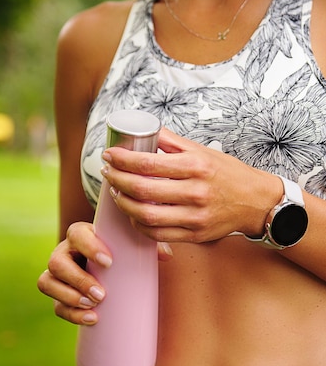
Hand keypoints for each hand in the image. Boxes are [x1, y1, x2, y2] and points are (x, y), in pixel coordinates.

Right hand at [37, 218, 173, 324]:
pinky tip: (92, 319)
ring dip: (69, 296)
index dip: (89, 247)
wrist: (109, 267)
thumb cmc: (122, 252)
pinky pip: (55, 305)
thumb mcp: (133, 246)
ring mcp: (57, 275)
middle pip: (57, 262)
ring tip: (93, 305)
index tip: (109, 262)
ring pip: (47, 283)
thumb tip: (166, 257)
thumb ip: (149, 248)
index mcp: (80, 236)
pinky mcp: (58, 296)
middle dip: (78, 280)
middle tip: (101, 294)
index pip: (76, 234)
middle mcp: (64, 253)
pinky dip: (72, 314)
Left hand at [101, 128, 281, 242]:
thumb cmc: (228, 174)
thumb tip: (145, 130)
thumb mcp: (203, 151)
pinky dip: (139, 225)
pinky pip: (158, 234)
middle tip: (108, 173)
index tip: (109, 155)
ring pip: (146, 215)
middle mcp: (195, 192)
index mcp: (195, 166)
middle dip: (117, 181)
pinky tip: (133, 214)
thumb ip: (173, 142)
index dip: (122, 159)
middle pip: (143, 189)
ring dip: (124, 205)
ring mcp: (195, 217)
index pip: (148, 162)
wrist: (256, 202)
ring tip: (117, 194)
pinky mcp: (195, 235)